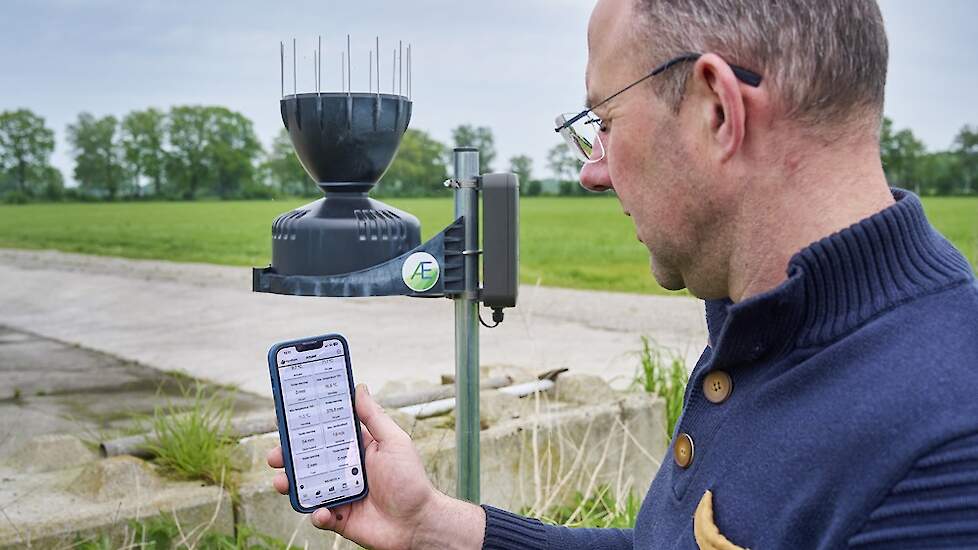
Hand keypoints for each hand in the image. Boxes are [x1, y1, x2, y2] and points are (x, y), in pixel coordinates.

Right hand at [267, 384, 485, 549]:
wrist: (418, 523)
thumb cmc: (410, 480)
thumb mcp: (394, 441)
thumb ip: (373, 417)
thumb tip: (359, 387)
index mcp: (355, 450)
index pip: (324, 435)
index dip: (305, 429)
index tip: (286, 421)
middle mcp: (344, 471)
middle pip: (308, 461)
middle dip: (287, 457)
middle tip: (274, 455)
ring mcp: (340, 495)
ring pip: (306, 488)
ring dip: (291, 484)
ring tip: (282, 482)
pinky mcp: (340, 519)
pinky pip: (320, 516)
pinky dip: (317, 514)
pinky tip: (323, 512)